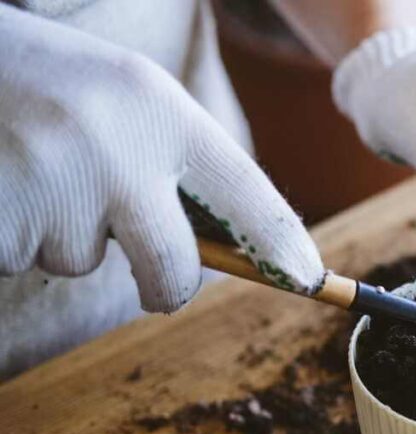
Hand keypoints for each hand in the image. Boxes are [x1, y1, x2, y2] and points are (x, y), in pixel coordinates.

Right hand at [0, 6, 323, 311]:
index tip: (308, 278)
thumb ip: (179, 165)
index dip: (282, 244)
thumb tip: (236, 253)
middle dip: (166, 286)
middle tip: (159, 286)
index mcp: (160, 111)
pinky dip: (13, 235)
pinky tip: (7, 184)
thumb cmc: (57, 88)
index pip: (244, 191)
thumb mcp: (132, 100)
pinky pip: (21, 260)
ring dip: (63, 234)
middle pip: (173, 266)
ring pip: (82, 260)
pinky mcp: (3, 220)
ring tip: (37, 169)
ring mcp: (57, 183)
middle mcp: (118, 147)